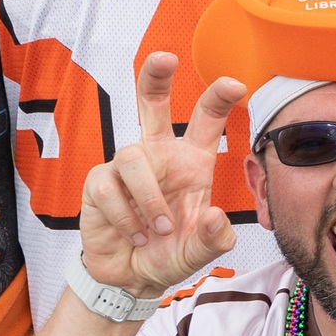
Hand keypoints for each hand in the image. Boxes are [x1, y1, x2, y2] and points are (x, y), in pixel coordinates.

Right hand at [81, 52, 242, 293]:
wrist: (132, 278)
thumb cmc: (170, 254)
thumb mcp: (199, 253)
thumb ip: (213, 239)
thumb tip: (216, 217)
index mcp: (191, 162)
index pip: (205, 121)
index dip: (219, 99)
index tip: (236, 84)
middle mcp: (159, 156)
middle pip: (151, 102)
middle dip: (156, 76)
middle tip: (166, 57)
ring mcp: (126, 166)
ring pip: (133, 158)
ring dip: (148, 199)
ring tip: (156, 230)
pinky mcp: (99, 182)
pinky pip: (109, 188)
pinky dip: (124, 217)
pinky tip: (133, 235)